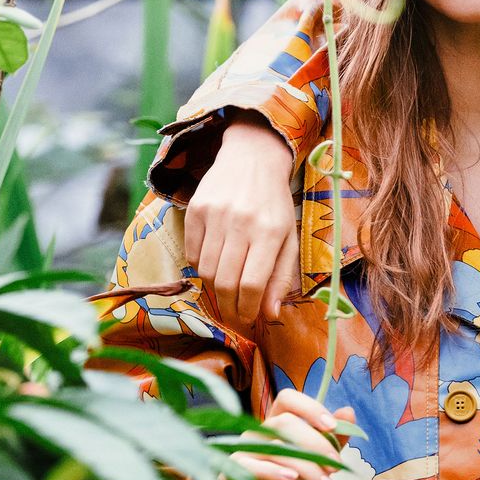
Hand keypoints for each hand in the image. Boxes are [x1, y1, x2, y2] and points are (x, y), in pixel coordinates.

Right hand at [187, 114, 298, 329]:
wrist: (252, 158)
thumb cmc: (275, 205)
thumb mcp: (288, 239)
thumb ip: (281, 277)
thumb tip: (271, 314)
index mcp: (269, 232)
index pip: (251, 284)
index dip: (246, 309)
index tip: (246, 320)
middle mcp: (240, 223)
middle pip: (225, 282)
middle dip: (228, 307)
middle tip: (233, 315)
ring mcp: (215, 215)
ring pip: (206, 271)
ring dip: (214, 289)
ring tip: (226, 289)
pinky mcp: (195, 210)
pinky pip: (191, 253)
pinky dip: (200, 267)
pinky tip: (214, 264)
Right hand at [228, 388, 356, 479]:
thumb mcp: (317, 468)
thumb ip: (332, 442)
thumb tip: (349, 411)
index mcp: (277, 426)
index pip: (288, 399)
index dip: (310, 408)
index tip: (332, 426)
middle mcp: (258, 433)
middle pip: (283, 423)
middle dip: (315, 443)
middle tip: (336, 467)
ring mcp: (242, 451)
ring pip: (273, 446)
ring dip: (306, 465)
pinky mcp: (230, 474)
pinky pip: (248, 465)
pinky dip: (272, 470)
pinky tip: (293, 479)